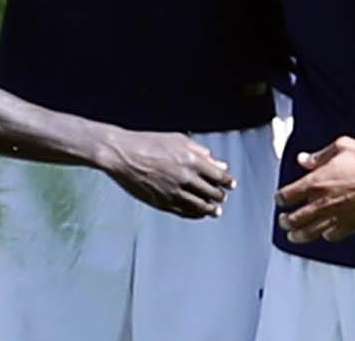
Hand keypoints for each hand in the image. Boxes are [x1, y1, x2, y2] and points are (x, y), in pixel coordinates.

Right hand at [102, 130, 235, 218]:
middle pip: (212, 193)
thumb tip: (220, 164)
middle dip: (220, 196)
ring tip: (215, 211)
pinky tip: (199, 214)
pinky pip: (185, 212)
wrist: (122, 154)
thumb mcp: (178, 140)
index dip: (228, 182)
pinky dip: (195, 214)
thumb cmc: (148, 142)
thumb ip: (201, 152)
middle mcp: (185, 178)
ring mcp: (174, 192)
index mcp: (191, 160)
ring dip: (211, 209)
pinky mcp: (162, 202)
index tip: (231, 185)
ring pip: (201, 206)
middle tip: (222, 197)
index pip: (219, 176)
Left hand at [274, 136, 354, 242]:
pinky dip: (325, 235)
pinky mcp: (350, 226)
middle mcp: (321, 202)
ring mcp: (335, 217)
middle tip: (283, 221)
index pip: (286, 196)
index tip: (280, 199)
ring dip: (298, 235)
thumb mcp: (340, 147)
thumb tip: (302, 160)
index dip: (280, 199)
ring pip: (309, 233)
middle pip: (294, 219)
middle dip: (285, 221)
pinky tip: (324, 233)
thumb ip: (318, 156)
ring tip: (293, 236)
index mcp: (315, 182)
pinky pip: (331, 236)